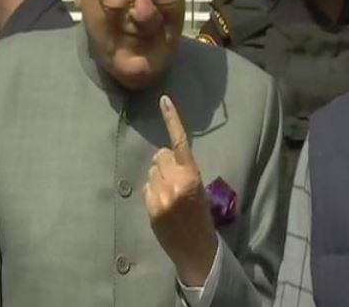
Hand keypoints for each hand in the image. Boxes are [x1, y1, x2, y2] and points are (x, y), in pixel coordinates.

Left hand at [144, 95, 217, 286]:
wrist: (196, 249)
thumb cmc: (202, 216)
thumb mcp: (200, 189)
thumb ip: (183, 170)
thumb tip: (163, 159)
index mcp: (192, 175)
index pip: (180, 141)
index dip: (172, 119)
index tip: (164, 99)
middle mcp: (175, 182)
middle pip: (160, 155)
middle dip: (164, 162)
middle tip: (174, 178)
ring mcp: (160, 195)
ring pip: (151, 170)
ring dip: (158, 177)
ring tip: (170, 194)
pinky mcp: (150, 206)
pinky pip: (145, 187)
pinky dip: (152, 192)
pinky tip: (162, 205)